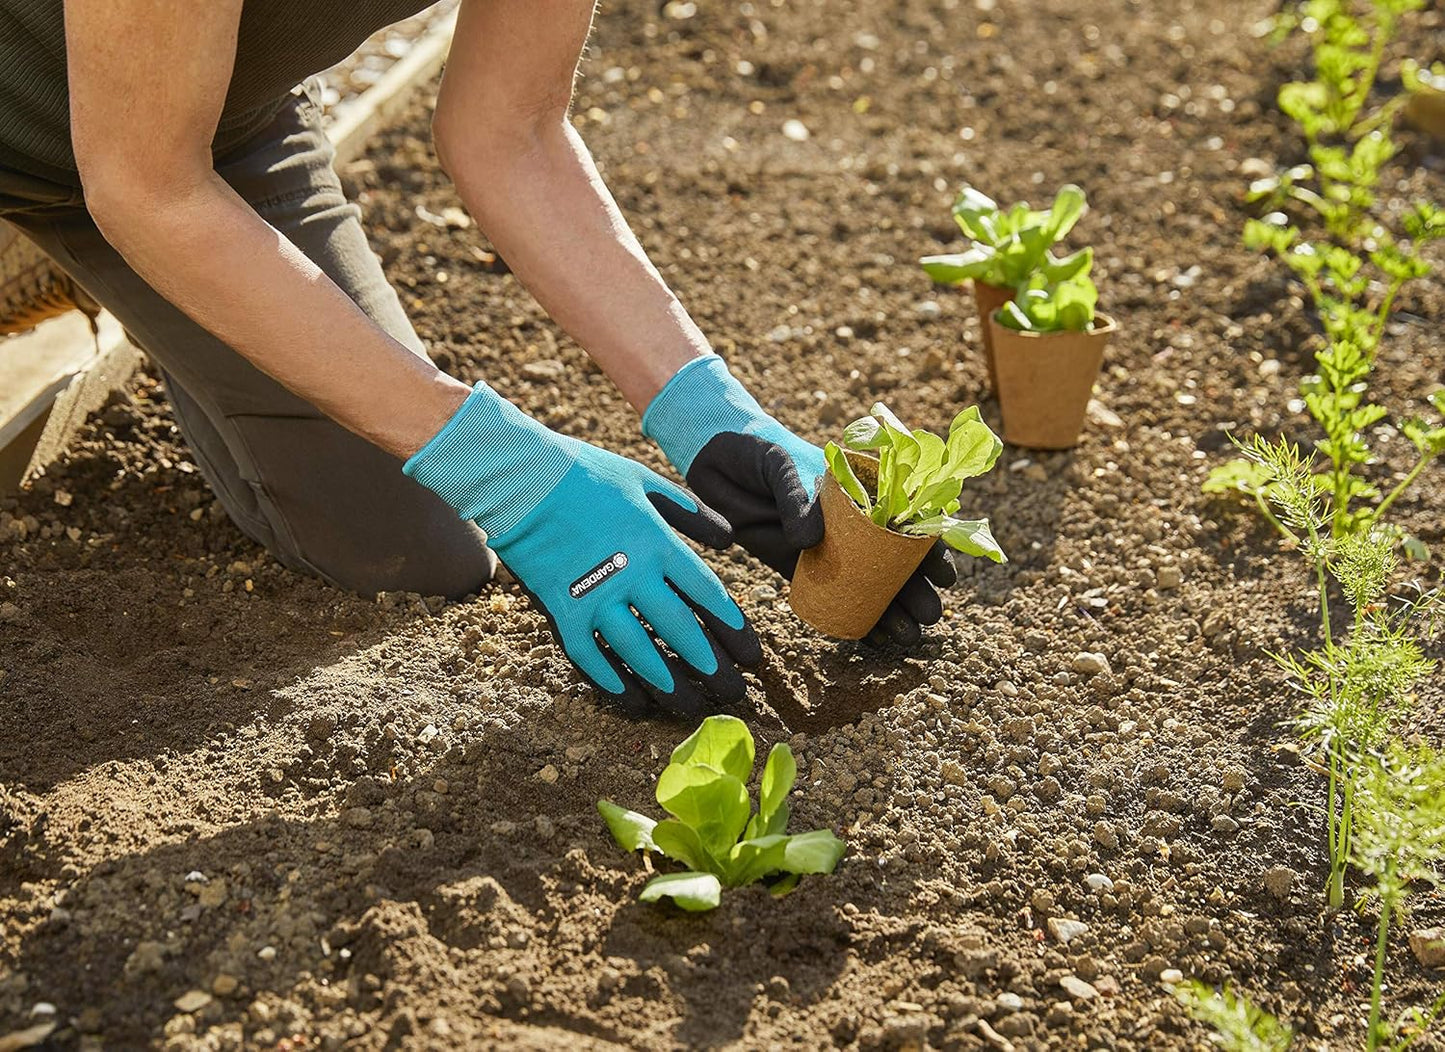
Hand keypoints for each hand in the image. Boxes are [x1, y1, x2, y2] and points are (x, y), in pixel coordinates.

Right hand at [405, 383, 761, 717]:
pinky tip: (631, 700)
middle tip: (732, 693)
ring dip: (668, 683)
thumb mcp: (646, 481)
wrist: (521, 478)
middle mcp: (632, 575)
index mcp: (657, 542)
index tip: (751, 655)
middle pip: (680, 631)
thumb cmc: (586, 474)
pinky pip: (588, 655)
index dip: (733, 629)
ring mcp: (594, 596)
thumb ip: (690, 512)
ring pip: (639, 652)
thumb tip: (728, 541)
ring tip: (691, 706)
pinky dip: (610, 680)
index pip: (707, 594)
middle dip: (711, 666)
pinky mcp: (561, 609)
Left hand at [643, 355, 955, 644]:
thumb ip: (797, 499)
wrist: (716, 458)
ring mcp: (825, 547)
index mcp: (860, 490)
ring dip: (890, 610)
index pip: (906, 520)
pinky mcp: (796, 566)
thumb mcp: (779, 466)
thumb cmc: (757, 452)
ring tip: (907, 636)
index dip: (929, 548)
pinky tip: (871, 639)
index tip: (942, 573)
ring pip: (867, 583)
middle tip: (928, 615)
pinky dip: (851, 616)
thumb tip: (810, 541)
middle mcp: (850, 523)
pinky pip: (830, 596)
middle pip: (893, 560)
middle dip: (914, 589)